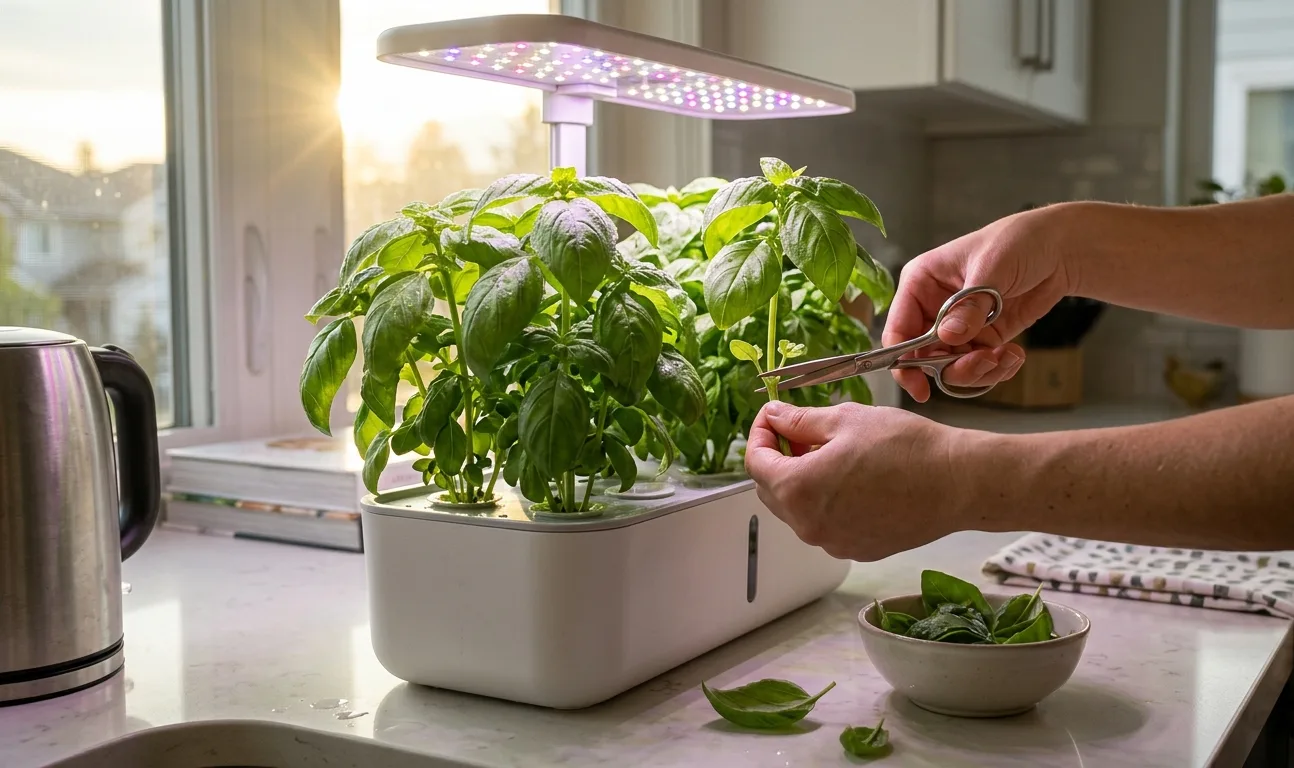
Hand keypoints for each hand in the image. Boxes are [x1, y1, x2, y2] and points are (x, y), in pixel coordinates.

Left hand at [744, 401, 981, 560]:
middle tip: (799, 432)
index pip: (755, 463)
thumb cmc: (905, 447)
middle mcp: (808, 525)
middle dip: (778, 458)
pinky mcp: (856, 549)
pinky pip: (825, 524)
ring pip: (798, 509)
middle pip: (771, 490)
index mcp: (798, 489)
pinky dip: (825, 502)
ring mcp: (832, 543)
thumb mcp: (845, 420)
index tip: (772, 418)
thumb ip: (799, 421)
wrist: (957, 482)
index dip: (760, 435)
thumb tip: (773, 416)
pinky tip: (850, 479)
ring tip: (829, 453)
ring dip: (801, 481)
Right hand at [885, 205, 1075, 401]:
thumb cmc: (1017, 242)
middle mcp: (934, 308)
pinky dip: (997, 368)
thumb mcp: (991, 268)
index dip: (902, 361)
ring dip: (979, 370)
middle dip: (952, 367)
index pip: (898, 328)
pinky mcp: (984, 337)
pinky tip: (1014, 355)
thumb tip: (947, 336)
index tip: (919, 387)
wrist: (1059, 248)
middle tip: (983, 363)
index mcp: (921, 284)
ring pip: (952, 366)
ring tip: (1005, 357)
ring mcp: (959, 325)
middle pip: (925, 355)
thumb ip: (968, 306)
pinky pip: (979, 365)